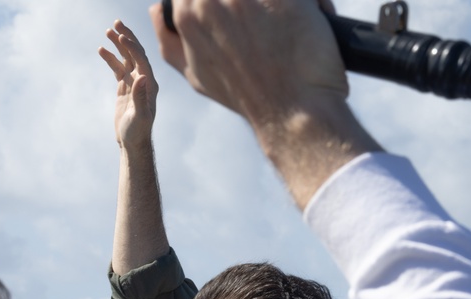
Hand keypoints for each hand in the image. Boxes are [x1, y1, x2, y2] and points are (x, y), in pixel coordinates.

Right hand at [98, 20, 158, 148]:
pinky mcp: (125, 87)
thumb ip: (141, 96)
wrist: (133, 142)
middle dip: (127, 38)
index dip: (132, 47)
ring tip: (107, 31)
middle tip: (116, 23)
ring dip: (118, 44)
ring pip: (126, 58)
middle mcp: (144, 80)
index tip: (120, 37)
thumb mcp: (140, 115)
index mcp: (150, 85)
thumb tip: (142, 76)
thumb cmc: (138, 131)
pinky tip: (101, 49)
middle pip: (136, 53)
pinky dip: (111, 58)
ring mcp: (134, 82)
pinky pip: (118, 67)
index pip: (141, 60)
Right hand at [149, 0, 378, 209]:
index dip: (224, 4)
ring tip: (289, 20)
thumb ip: (171, 41)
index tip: (241, 16)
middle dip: (255, 4)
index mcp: (187, 15)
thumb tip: (157, 10)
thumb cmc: (248, 97)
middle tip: (268, 18)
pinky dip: (313, 4)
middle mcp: (212, 1)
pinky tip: (312, 17)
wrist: (292, 114)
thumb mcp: (198, 75)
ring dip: (281, 3)